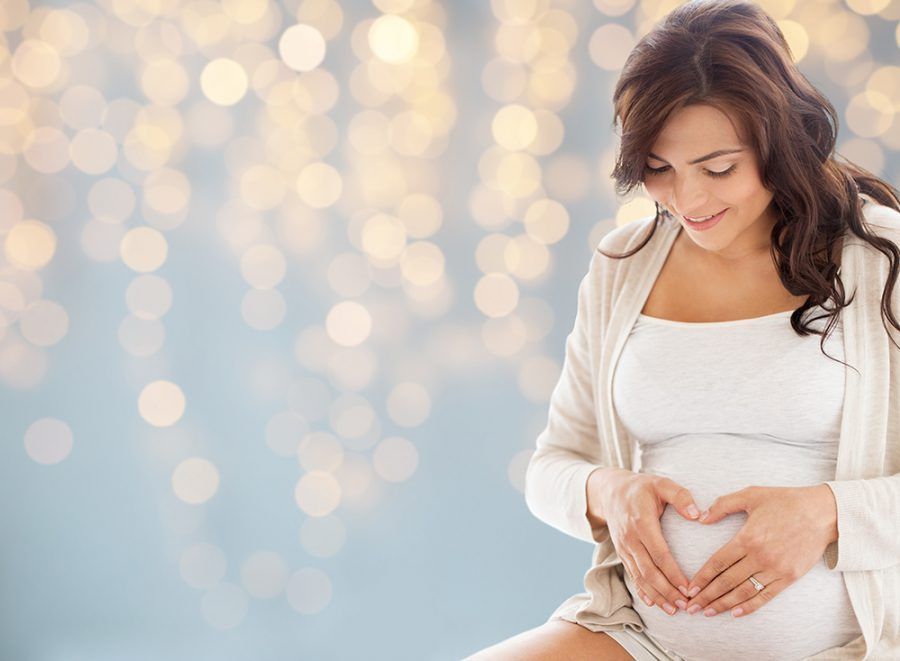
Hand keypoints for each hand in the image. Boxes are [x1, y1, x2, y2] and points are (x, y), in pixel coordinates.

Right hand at [602, 472, 702, 615]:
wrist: (610, 491)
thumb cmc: (641, 487)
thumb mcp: (661, 483)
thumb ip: (680, 496)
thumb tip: (698, 514)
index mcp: (642, 523)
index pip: (659, 553)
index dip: (673, 573)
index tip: (689, 588)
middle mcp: (630, 538)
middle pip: (649, 571)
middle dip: (667, 591)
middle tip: (685, 605)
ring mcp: (624, 547)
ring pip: (640, 577)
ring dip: (656, 595)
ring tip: (674, 610)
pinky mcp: (622, 552)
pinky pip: (632, 575)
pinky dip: (642, 590)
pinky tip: (653, 603)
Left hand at [684, 484, 838, 617]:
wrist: (822, 513)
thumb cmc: (785, 501)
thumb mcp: (750, 494)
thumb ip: (723, 505)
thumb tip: (701, 518)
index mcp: (747, 538)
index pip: (718, 563)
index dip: (702, 577)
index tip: (689, 588)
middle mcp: (760, 557)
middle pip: (727, 582)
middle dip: (707, 596)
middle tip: (691, 607)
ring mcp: (776, 569)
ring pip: (744, 592)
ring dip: (724, 604)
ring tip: (708, 612)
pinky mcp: (790, 577)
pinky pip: (766, 596)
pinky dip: (750, 606)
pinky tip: (735, 613)